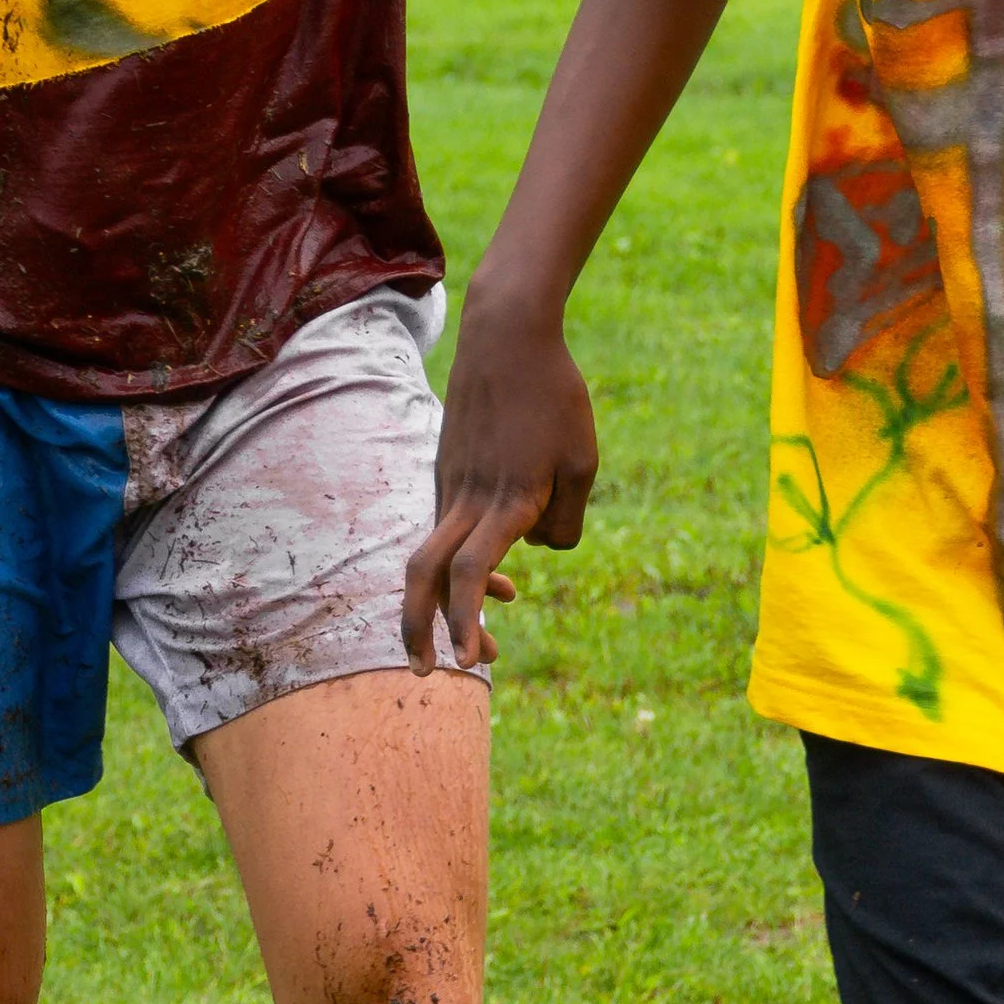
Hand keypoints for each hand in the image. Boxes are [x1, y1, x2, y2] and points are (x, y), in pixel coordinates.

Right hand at [403, 278, 600, 673]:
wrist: (507, 332)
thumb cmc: (554, 395)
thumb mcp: (584, 462)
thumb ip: (565, 523)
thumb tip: (535, 549)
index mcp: (503, 499)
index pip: (468, 573)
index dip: (464, 621)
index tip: (468, 660)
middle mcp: (465, 496)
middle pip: (423, 574)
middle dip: (418, 628)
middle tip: (429, 671)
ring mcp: (450, 482)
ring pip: (435, 555)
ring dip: (454, 603)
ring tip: (494, 636)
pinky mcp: (449, 468)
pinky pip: (450, 528)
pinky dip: (465, 562)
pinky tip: (505, 576)